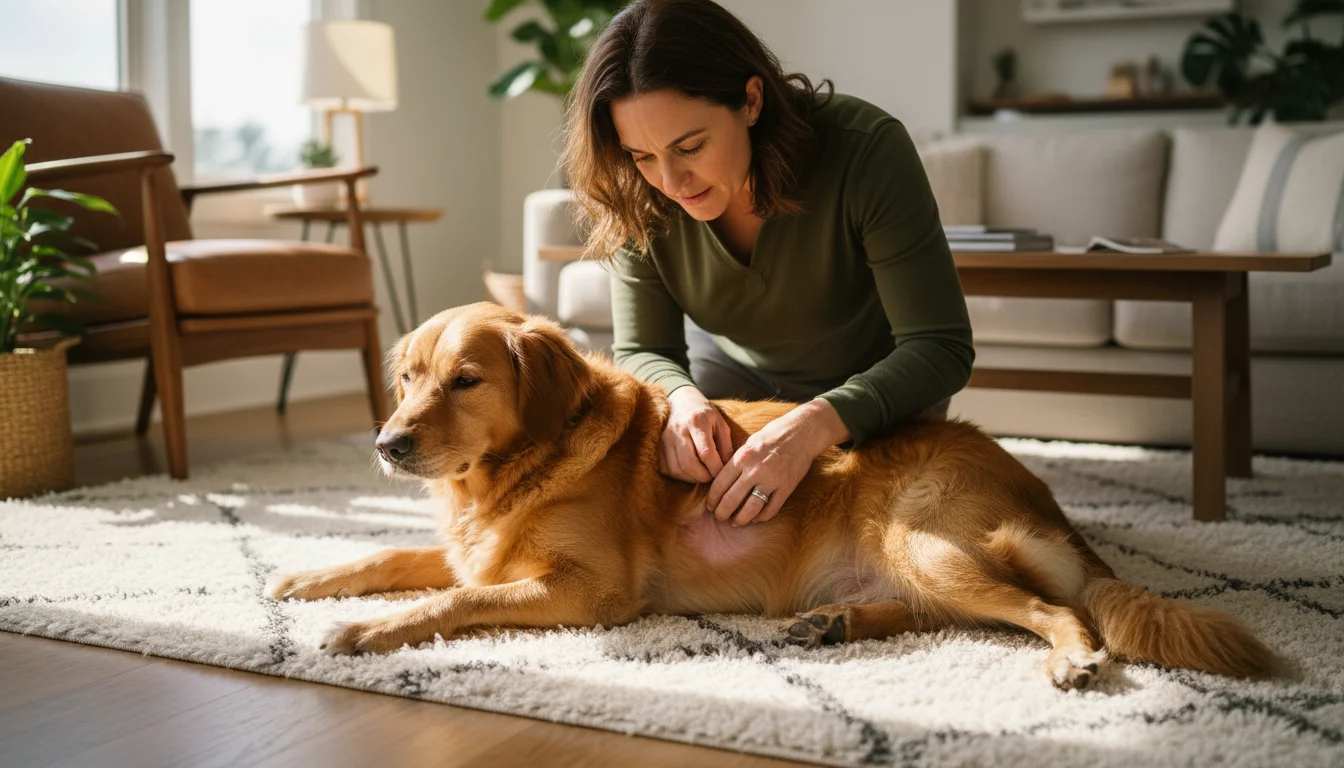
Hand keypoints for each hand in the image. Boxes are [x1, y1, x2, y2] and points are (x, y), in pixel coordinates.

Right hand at [659, 386, 732, 483]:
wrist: (681, 402)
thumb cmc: (705, 415)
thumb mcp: (721, 424)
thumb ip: (726, 446)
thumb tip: (727, 469)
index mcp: (696, 421)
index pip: (706, 453)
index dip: (716, 469)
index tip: (722, 472)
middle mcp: (678, 429)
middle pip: (690, 464)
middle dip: (704, 476)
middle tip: (713, 476)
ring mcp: (665, 438)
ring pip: (677, 469)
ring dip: (692, 478)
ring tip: (703, 475)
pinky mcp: (658, 446)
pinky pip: (667, 469)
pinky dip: (680, 476)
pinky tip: (690, 471)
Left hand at [707, 400, 848, 525]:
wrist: (802, 432)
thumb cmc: (773, 435)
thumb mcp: (749, 443)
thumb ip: (736, 461)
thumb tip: (722, 481)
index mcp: (742, 458)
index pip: (719, 485)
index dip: (712, 499)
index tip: (709, 506)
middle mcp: (754, 470)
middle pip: (731, 499)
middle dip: (722, 512)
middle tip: (719, 517)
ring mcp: (772, 480)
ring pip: (750, 508)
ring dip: (740, 519)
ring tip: (735, 522)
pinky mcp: (786, 487)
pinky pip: (771, 509)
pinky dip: (761, 517)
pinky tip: (755, 518)